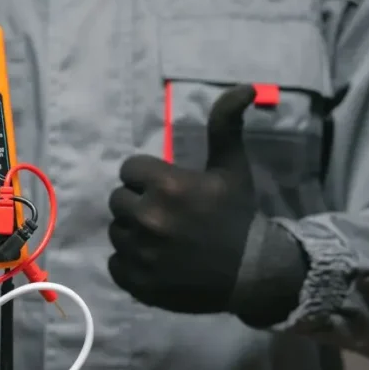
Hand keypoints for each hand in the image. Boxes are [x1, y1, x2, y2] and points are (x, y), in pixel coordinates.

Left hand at [107, 86, 306, 323]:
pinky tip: (155, 261)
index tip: (166, 188)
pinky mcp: (138, 283)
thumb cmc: (239, 216)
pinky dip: (130, 263)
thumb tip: (245, 86)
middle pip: (118, 200)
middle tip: (165, 214)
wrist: (253, 273)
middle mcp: (149, 218)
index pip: (130, 170)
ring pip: (116, 232)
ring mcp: (141, 254)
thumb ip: (226, 125)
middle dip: (138, 203)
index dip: (146, 177)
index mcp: (168, 186)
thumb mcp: (232, 168)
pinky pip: (115, 264)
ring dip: (133, 233)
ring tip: (161, 239)